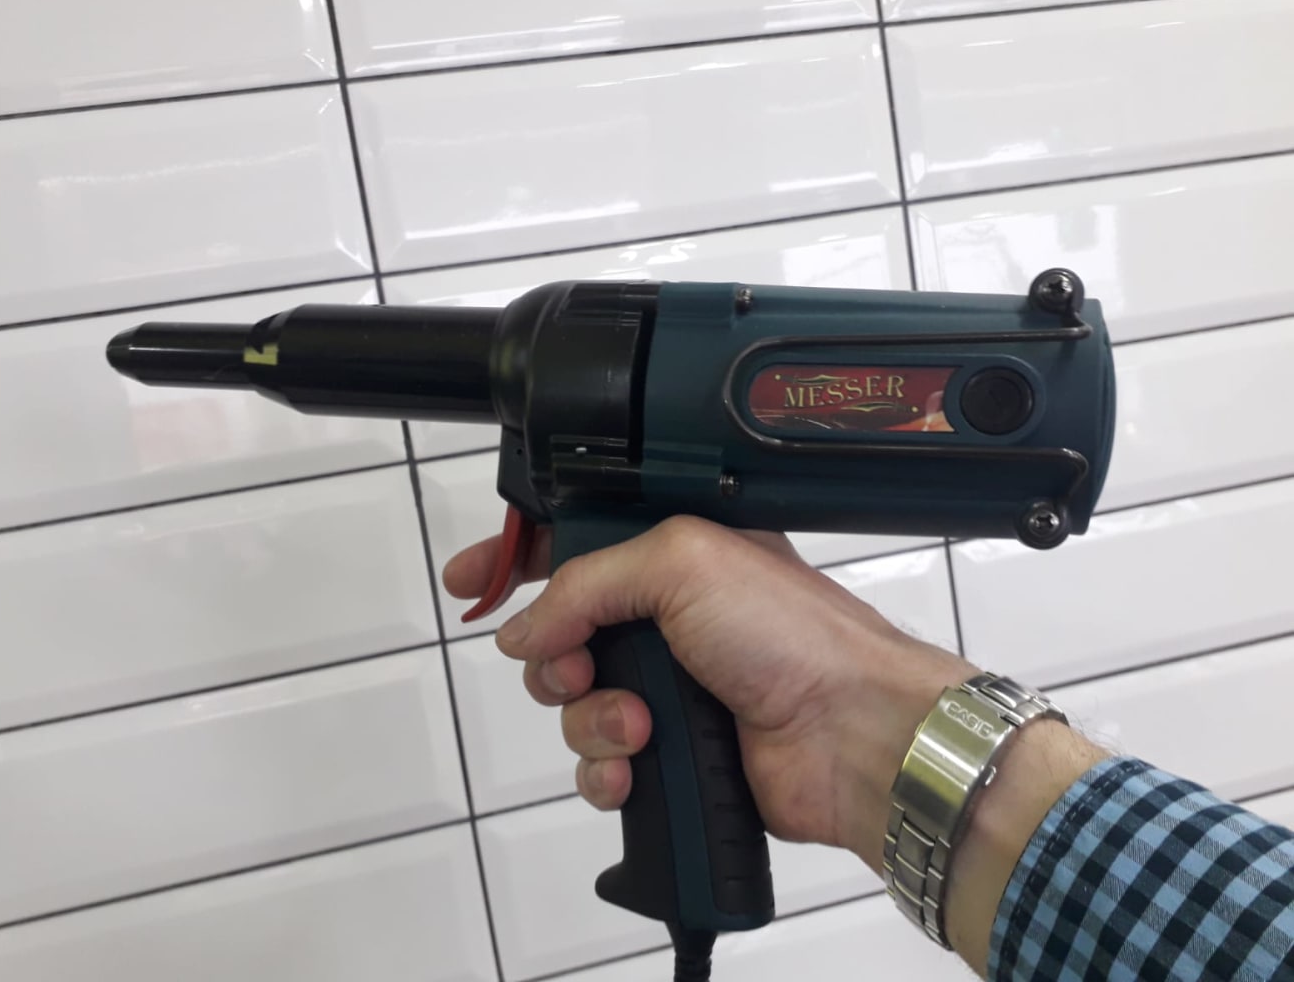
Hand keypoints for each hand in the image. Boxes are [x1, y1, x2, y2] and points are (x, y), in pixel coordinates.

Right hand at [443, 515, 977, 862]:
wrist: (850, 733)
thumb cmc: (785, 632)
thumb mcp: (679, 563)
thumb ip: (584, 584)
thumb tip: (523, 633)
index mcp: (671, 558)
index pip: (574, 546)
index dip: (516, 562)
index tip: (467, 584)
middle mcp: (667, 621)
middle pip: (561, 636)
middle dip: (556, 659)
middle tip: (581, 669)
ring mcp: (670, 690)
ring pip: (575, 707)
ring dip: (591, 720)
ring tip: (639, 726)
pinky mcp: (673, 755)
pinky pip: (601, 766)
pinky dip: (606, 771)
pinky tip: (634, 770)